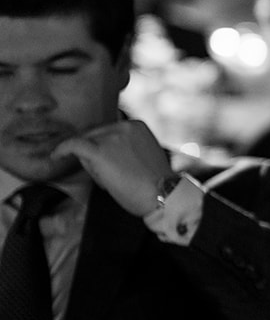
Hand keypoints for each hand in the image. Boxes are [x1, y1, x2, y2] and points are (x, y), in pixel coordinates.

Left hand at [52, 119, 175, 214]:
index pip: (107, 130)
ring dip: (89, 162)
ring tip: (106, 180)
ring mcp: (110, 138)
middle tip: (105, 175)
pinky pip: (73, 145)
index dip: (101, 145)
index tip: (99, 158)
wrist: (162, 194)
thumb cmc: (156, 182)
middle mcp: (123, 127)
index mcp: (136, 126)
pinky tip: (56, 156)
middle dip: (94, 154)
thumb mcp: (145, 154)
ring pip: (85, 144)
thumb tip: (105, 153)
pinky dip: (62, 150)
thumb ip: (127, 147)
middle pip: (94, 135)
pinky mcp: (99, 152)